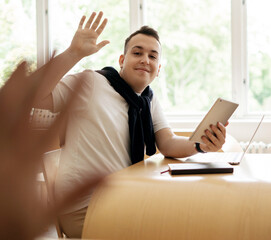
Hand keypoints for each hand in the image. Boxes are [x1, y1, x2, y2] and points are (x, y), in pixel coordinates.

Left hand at [0, 59, 100, 238]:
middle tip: (57, 55)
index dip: (73, 98)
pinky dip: (1, 95)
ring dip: (18, 81)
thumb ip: (79, 188)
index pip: (57, 122)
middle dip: (45, 77)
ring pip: (5, 105)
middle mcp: (11, 146)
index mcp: (29, 160)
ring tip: (29, 60)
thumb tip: (109, 173)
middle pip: (28, 104)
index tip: (86, 80)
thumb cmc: (16, 220)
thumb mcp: (50, 210)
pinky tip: (5, 86)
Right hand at [68, 11, 109, 59]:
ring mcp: (85, 31)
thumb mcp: (96, 48)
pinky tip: (85, 16)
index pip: (100, 28)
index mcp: (95, 36)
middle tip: (101, 12)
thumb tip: (109, 41)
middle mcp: (90, 33)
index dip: (103, 23)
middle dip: (99, 18)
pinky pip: (81, 24)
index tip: (106, 18)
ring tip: (95, 12)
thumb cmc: (86, 52)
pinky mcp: (79, 31)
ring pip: (89, 22)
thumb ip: (102, 44)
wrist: (77, 52)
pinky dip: (82, 20)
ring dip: (92, 17)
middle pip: (95, 23)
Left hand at [199, 122, 226, 151]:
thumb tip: (226, 121)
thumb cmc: (210, 136)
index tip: (218, 122)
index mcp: (223, 135)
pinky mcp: (213, 149)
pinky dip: (206, 140)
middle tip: (211, 125)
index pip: (224, 130)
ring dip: (210, 135)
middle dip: (215, 130)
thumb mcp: (213, 131)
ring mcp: (218, 146)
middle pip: (219, 135)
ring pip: (215, 140)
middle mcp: (222, 141)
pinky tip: (202, 137)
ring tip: (206, 130)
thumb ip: (218, 126)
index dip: (221, 126)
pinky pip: (209, 144)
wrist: (206, 146)